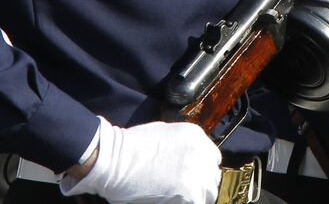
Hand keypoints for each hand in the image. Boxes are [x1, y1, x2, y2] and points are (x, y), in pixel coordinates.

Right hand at [60, 118, 218, 203]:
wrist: (115, 159)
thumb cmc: (130, 146)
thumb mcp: (163, 132)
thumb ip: (180, 145)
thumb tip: (184, 158)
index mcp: (196, 137)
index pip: (213, 158)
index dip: (202, 170)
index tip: (192, 178)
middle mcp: (202, 153)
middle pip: (212, 177)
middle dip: (201, 185)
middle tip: (184, 192)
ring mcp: (198, 174)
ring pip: (208, 194)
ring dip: (196, 197)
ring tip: (177, 199)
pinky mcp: (190, 194)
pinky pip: (197, 203)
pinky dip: (186, 203)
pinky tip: (171, 202)